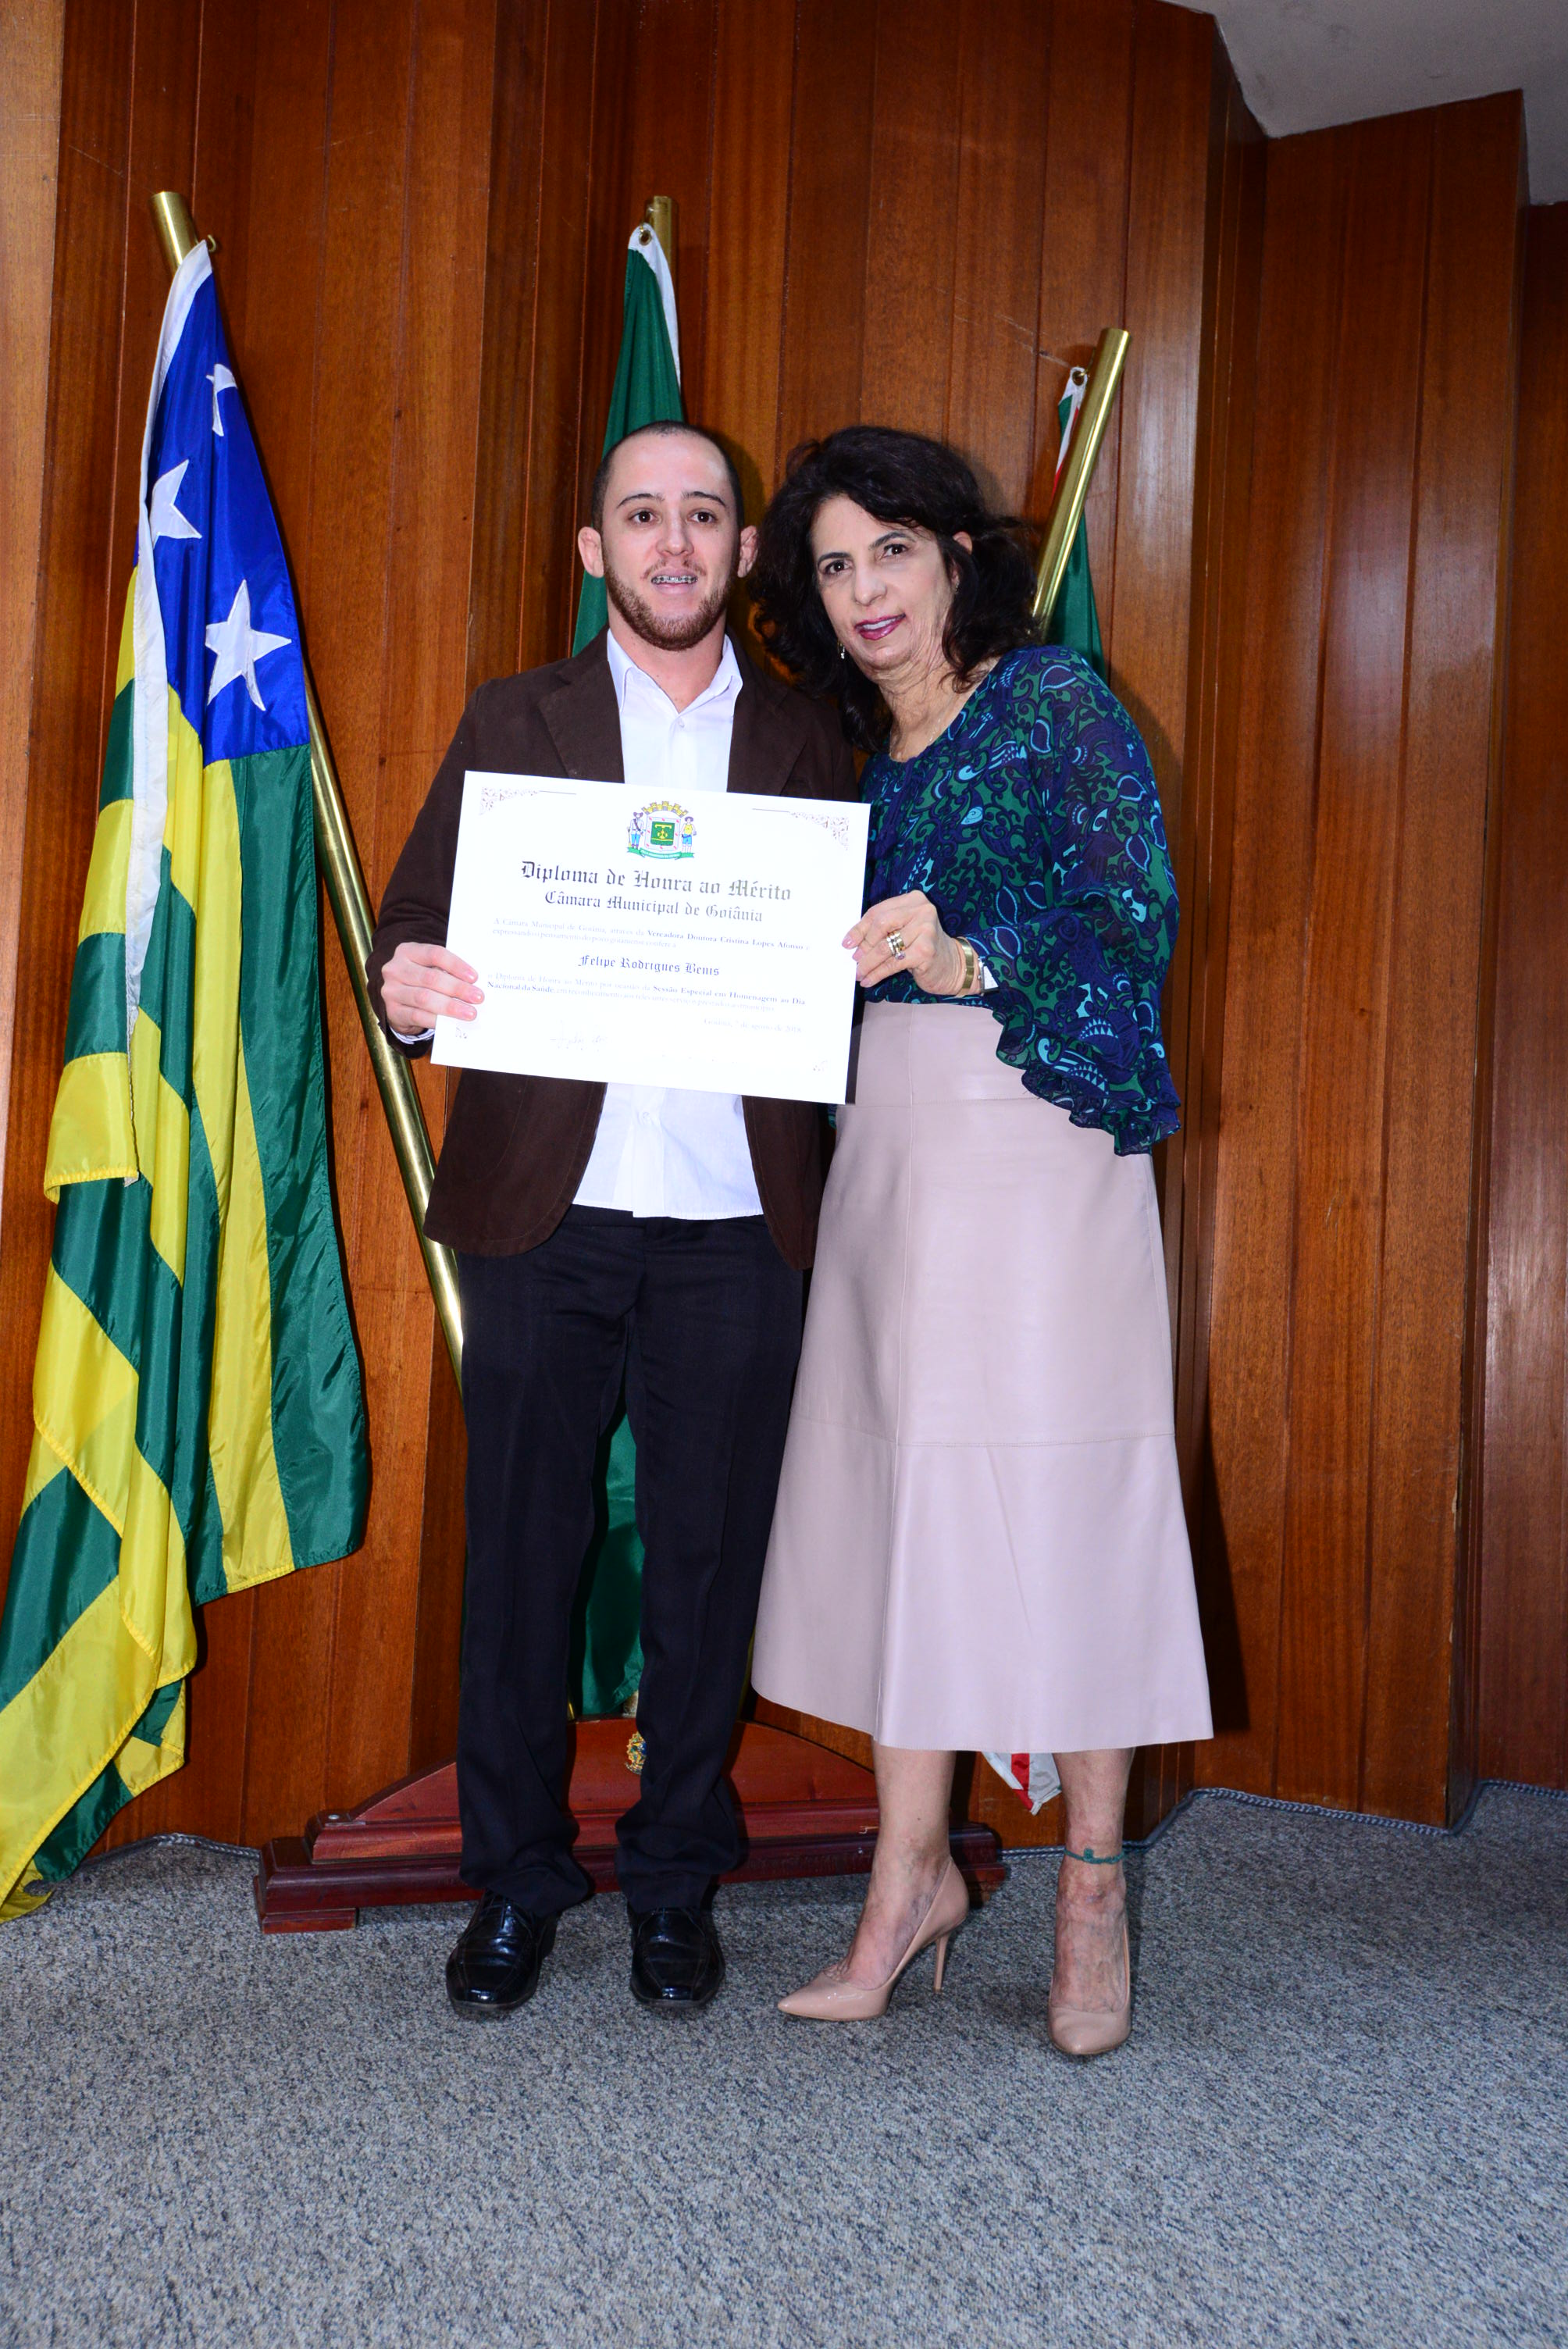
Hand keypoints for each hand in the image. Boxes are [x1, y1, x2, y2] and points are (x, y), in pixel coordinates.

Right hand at [380, 940, 481, 1031]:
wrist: (399, 1002)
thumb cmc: (422, 981)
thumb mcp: (429, 968)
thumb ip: (446, 971)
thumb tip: (474, 983)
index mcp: (407, 951)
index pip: (434, 954)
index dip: (456, 965)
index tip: (474, 977)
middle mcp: (395, 969)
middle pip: (430, 978)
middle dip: (457, 988)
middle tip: (477, 997)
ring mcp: (391, 990)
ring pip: (424, 998)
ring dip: (450, 1006)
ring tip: (469, 1012)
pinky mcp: (392, 1011)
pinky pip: (417, 1016)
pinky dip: (437, 1019)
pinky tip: (451, 1022)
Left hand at [844, 892, 966, 994]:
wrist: (952, 965)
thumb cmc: (923, 946)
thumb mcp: (903, 931)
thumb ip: (883, 931)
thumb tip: (853, 945)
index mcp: (913, 900)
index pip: (878, 911)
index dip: (859, 929)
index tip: (847, 943)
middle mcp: (922, 910)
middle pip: (881, 925)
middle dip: (864, 945)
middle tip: (855, 959)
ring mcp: (926, 930)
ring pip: (885, 947)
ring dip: (868, 963)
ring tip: (859, 973)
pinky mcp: (926, 951)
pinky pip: (893, 963)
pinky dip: (878, 973)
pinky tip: (869, 980)